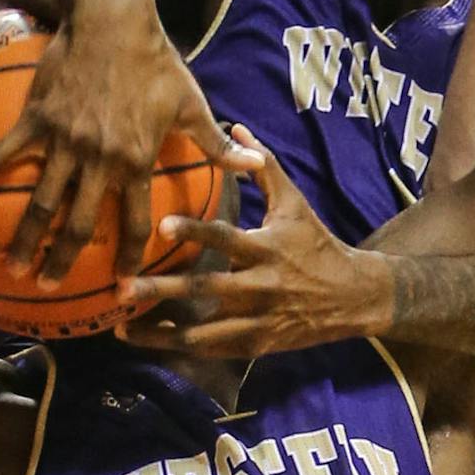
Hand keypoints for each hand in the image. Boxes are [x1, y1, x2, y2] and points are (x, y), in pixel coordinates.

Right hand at [0, 0, 260, 285]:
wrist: (112, 18)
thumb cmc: (155, 61)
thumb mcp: (191, 102)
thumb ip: (215, 142)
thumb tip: (253, 165)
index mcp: (138, 159)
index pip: (135, 221)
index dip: (128, 257)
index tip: (121, 287)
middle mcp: (100, 158)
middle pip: (80, 223)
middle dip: (63, 261)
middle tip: (48, 289)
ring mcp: (65, 141)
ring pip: (41, 201)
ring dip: (25, 238)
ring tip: (13, 266)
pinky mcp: (37, 118)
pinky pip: (1, 154)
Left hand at [118, 128, 392, 358]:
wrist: (352, 296)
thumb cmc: (315, 243)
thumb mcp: (294, 203)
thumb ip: (263, 166)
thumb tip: (235, 124)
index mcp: (267, 248)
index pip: (225, 238)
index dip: (194, 231)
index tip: (162, 224)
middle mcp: (261, 286)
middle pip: (206, 290)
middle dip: (163, 291)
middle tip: (124, 288)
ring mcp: (258, 320)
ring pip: (204, 333)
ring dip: (161, 334)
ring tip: (121, 329)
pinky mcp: (257, 345)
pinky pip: (214, 349)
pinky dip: (182, 347)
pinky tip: (152, 342)